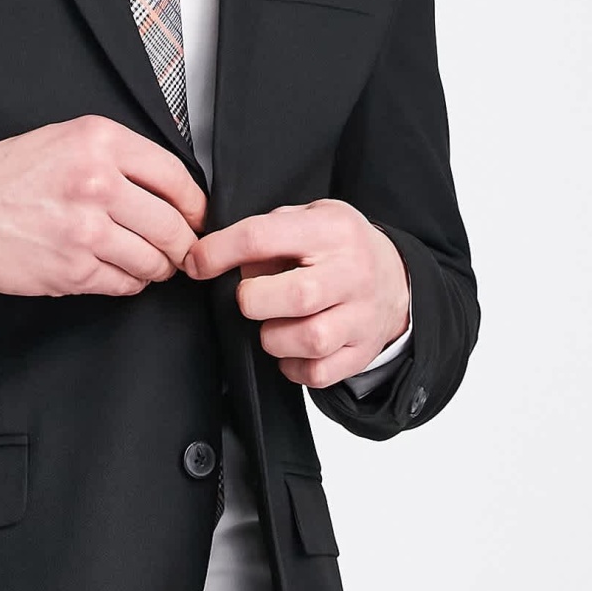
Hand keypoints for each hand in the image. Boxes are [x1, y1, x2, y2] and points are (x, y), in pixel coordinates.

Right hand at [0, 115, 206, 297]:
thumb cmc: (8, 175)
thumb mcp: (67, 140)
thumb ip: (119, 157)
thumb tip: (173, 190)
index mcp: (99, 142)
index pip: (176, 177)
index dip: (194, 205)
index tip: (196, 217)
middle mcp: (97, 182)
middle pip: (172, 225)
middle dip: (183, 244)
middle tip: (180, 249)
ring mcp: (85, 230)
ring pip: (153, 260)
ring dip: (157, 267)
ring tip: (146, 261)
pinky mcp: (73, 269)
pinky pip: (124, 284)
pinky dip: (130, 282)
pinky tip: (118, 271)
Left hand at [182, 199, 409, 386]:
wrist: (396, 277)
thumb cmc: (339, 247)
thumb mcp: (310, 216)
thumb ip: (269, 231)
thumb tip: (215, 256)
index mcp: (331, 229)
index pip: (263, 237)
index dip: (219, 251)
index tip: (196, 262)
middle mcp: (352, 272)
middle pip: (294, 296)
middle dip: (253, 301)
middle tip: (251, 298)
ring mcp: (361, 316)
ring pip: (309, 339)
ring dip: (274, 337)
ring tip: (274, 323)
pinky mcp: (362, 352)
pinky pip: (318, 374)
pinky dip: (293, 366)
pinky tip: (291, 347)